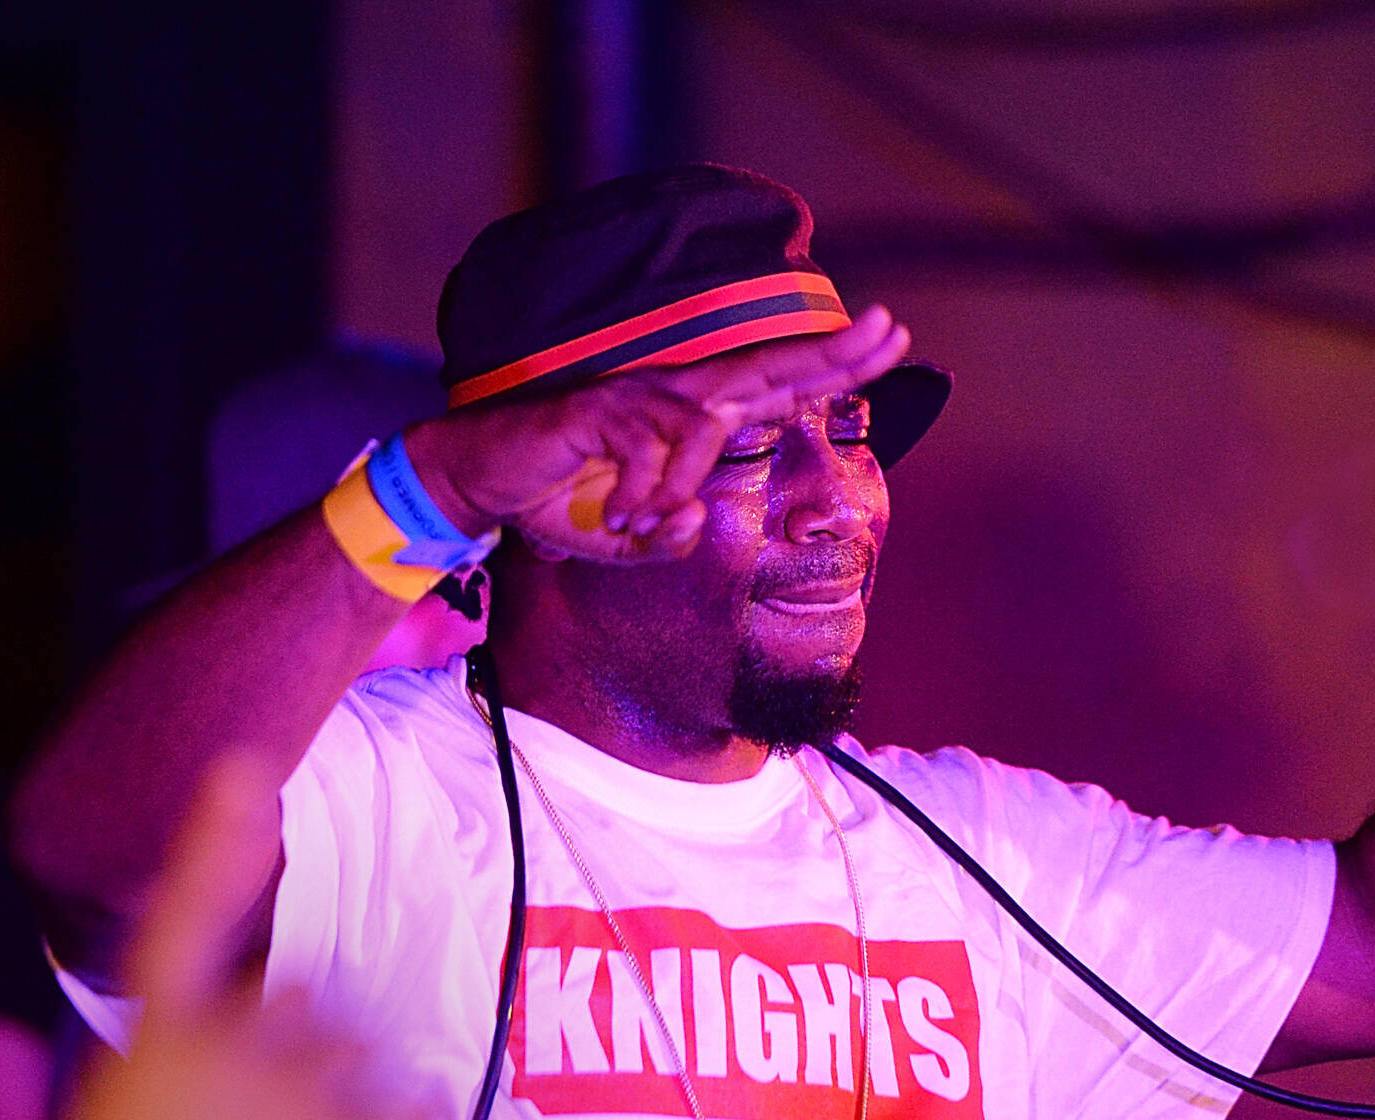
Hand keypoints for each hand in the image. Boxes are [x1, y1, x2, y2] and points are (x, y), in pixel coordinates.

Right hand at [36, 758, 421, 1119]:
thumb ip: (4, 1103)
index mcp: (147, 1047)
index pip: (180, 921)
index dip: (213, 842)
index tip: (247, 772)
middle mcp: (224, 1051)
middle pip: (294, 997)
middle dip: (294, 1037)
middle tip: (275, 1103)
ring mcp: (288, 1096)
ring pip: (354, 1046)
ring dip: (346, 1081)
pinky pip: (405, 1110)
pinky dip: (410, 1119)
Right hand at [403, 305, 911, 563]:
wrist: (481, 481)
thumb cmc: (560, 500)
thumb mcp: (628, 537)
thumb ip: (668, 538)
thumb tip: (691, 523)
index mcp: (693, 419)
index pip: (778, 386)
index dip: (835, 365)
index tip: (893, 341)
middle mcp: (675, 396)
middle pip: (769, 365)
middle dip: (834, 351)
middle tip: (893, 326)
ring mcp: (638, 396)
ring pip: (704, 426)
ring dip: (674, 488)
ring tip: (630, 521)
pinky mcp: (598, 409)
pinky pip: (647, 449)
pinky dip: (638, 492)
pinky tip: (613, 514)